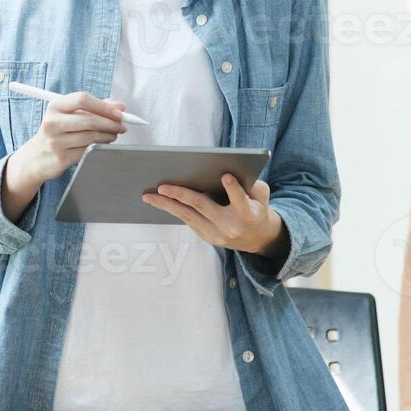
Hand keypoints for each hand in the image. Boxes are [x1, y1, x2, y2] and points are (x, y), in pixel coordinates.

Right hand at [10, 90, 126, 189]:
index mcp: (55, 106)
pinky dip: (99, 145)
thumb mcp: (70, 114)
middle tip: (122, 124)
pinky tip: (103, 142)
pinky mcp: (61, 157)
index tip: (119, 111)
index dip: (104, 105)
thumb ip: (94, 108)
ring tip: (114, 134)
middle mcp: (52, 122)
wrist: (36, 156)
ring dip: (108, 135)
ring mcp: (55, 141)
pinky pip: (87, 150)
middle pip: (89, 119)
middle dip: (111, 122)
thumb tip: (119, 106)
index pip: (82, 99)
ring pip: (91, 136)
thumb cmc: (57, 131)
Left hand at [142, 174, 287, 258]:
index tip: (225, 176)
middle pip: (203, 207)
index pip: (240, 201)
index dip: (234, 190)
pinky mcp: (207, 238)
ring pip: (188, 216)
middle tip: (162, 187)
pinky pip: (187, 220)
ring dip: (166, 205)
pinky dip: (173, 210)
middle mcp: (230, 226)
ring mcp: (217, 234)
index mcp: (248, 214)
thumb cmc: (257, 208)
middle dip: (181, 195)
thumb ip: (253, 185)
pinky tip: (159, 202)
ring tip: (148, 196)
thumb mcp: (262, 197)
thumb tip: (231, 172)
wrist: (258, 239)